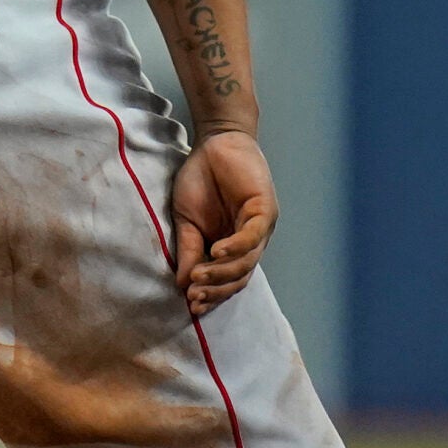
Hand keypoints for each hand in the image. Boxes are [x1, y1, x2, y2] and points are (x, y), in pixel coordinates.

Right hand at [169, 129, 277, 314]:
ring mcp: (260, 227)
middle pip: (240, 277)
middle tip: (194, 296)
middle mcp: (250, 241)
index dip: (212, 295)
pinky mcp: (265, 210)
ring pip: (247, 261)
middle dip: (217, 290)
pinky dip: (235, 248)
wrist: (213, 142)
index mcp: (233, 246)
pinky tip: (216, 252)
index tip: (191, 305)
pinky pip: (253, 236)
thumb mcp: (186, 220)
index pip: (229, 280)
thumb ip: (188, 250)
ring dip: (222, 273)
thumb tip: (183, 284)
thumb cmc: (200, 179)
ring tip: (199, 276)